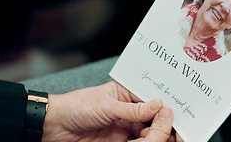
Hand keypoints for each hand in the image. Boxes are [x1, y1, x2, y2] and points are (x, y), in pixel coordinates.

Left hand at [42, 81, 175, 141]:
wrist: (55, 126)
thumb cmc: (77, 107)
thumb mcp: (107, 106)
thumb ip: (133, 109)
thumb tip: (158, 105)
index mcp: (124, 93)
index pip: (149, 97)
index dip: (162, 103)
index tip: (175, 109)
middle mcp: (127, 108)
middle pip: (151, 115)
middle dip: (162, 119)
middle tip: (174, 123)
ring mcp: (124, 125)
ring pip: (147, 129)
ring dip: (156, 131)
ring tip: (166, 133)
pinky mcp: (119, 140)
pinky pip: (137, 140)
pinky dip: (146, 140)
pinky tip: (153, 139)